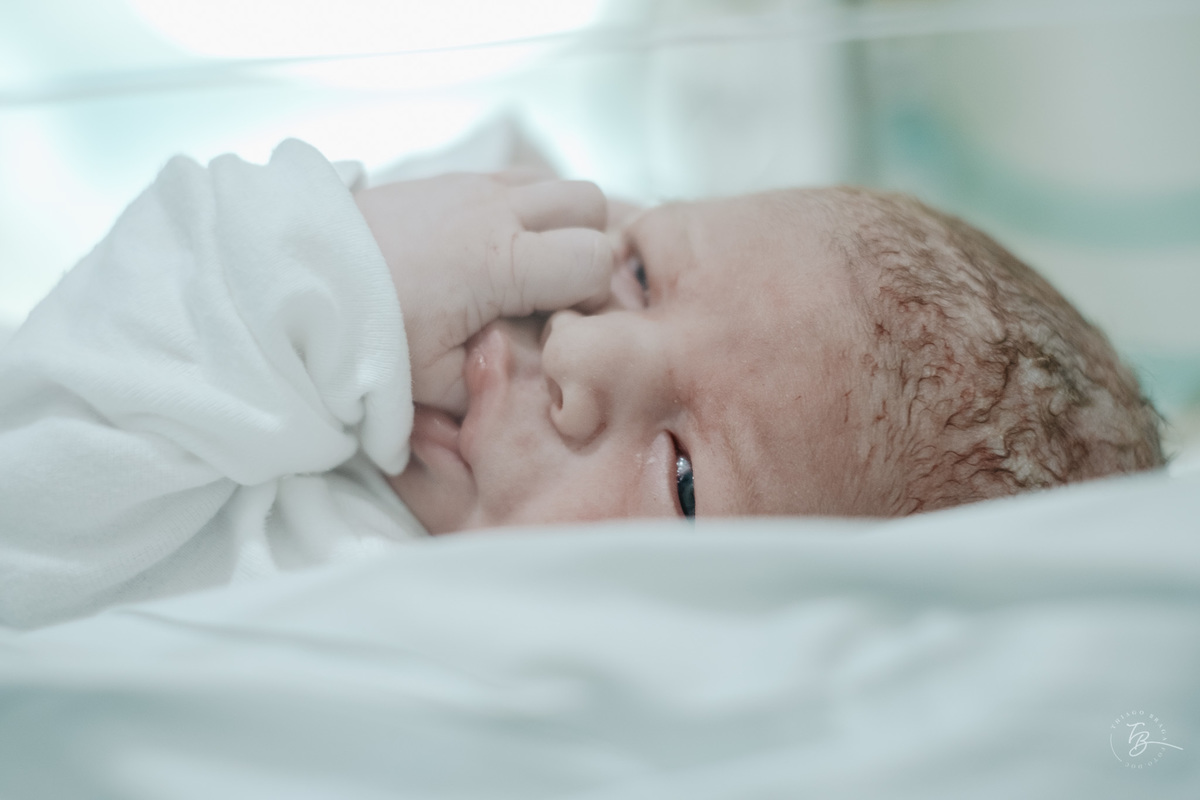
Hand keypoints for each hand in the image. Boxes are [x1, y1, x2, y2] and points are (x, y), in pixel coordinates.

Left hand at [355, 171, 612, 415]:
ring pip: (554, 182)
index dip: (598, 297)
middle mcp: (496, 210)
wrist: (291, 279)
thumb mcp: (436, 383)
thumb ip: (499, 384)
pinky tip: (494, 253)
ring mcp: (471, 186)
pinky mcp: (447, 179)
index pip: (597, 259)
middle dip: (590, 245)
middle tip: (560, 295)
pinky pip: (514, 179)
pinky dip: (524, 210)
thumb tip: (536, 383)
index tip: (568, 327)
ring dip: (558, 223)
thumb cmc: (362, 336)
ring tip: (531, 272)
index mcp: (503, 261)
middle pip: (590, 202)